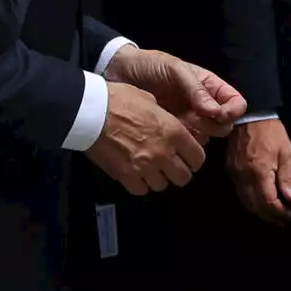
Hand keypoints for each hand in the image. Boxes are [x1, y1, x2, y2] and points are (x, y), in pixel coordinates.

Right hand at [86, 82, 205, 194]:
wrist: (92, 112)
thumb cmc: (121, 100)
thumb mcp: (151, 101)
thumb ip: (165, 118)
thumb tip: (167, 124)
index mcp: (174, 132)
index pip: (197, 158)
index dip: (195, 160)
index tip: (189, 159)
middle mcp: (164, 152)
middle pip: (183, 177)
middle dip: (180, 173)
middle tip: (172, 167)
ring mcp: (145, 167)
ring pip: (162, 185)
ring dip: (159, 179)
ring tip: (152, 170)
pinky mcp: (125, 176)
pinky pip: (141, 190)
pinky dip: (140, 185)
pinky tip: (136, 176)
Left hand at [105, 47, 246, 139]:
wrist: (119, 73)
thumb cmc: (150, 65)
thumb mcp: (174, 69)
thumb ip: (195, 88)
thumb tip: (215, 112)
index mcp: (210, 87)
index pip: (236, 103)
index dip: (233, 111)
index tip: (219, 114)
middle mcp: (204, 105)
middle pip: (225, 124)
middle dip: (214, 125)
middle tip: (194, 120)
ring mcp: (189, 120)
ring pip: (207, 137)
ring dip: (198, 136)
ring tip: (179, 127)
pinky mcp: (173, 132)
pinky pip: (186, 144)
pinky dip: (182, 143)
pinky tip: (168, 135)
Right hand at [227, 119, 290, 224]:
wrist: (251, 115)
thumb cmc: (273, 132)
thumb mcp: (287, 152)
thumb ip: (288, 177)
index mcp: (261, 172)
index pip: (268, 202)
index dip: (279, 212)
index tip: (289, 216)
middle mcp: (245, 177)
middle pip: (255, 206)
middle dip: (269, 216)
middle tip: (282, 220)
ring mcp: (235, 174)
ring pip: (245, 201)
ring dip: (259, 211)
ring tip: (273, 215)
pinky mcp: (230, 170)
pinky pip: (240, 192)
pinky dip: (250, 201)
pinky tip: (260, 201)